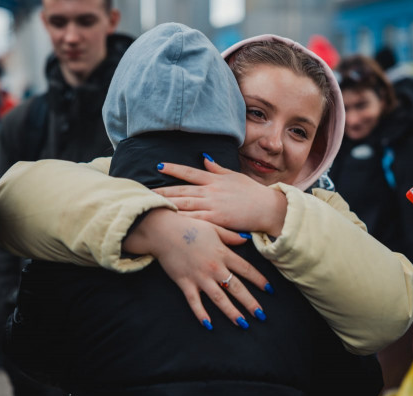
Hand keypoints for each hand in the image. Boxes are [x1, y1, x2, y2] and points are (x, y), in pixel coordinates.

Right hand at [123, 208, 272, 328]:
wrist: (164, 231)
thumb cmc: (189, 226)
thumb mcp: (214, 228)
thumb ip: (231, 236)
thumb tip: (246, 239)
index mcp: (223, 254)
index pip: (247, 270)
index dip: (260, 281)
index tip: (270, 290)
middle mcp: (214, 268)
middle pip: (237, 288)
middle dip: (250, 303)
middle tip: (261, 316)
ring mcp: (200, 277)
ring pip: (219, 299)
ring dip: (232, 312)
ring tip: (242, 324)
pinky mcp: (185, 283)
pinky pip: (194, 302)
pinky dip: (201, 314)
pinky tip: (209, 325)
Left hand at [154, 156, 286, 235]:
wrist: (268, 208)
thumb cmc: (253, 192)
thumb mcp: (235, 176)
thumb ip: (218, 169)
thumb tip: (204, 157)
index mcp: (215, 180)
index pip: (190, 172)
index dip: (173, 168)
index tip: (159, 166)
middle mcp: (211, 191)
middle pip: (182, 190)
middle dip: (163, 190)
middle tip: (145, 190)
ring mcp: (213, 206)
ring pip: (186, 204)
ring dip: (168, 204)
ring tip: (152, 204)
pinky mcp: (217, 220)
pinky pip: (196, 220)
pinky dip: (183, 220)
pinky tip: (171, 221)